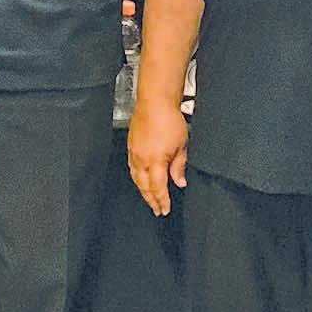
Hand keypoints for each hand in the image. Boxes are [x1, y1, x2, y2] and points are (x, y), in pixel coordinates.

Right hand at [128, 98, 188, 215]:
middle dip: (151, 200)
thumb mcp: (181, 146)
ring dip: (142, 190)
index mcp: (155, 161)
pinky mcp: (130, 145)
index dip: (162, 201)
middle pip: (144, 186)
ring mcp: (133, 152)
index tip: (165, 209)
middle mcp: (141, 159)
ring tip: (149, 198)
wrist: (155, 101)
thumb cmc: (169, 119)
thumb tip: (179, 182)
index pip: (158, 188)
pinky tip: (140, 178)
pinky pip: (131, 167)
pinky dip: (136, 177)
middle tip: (157, 209)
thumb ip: (179, 167)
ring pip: (136, 178)